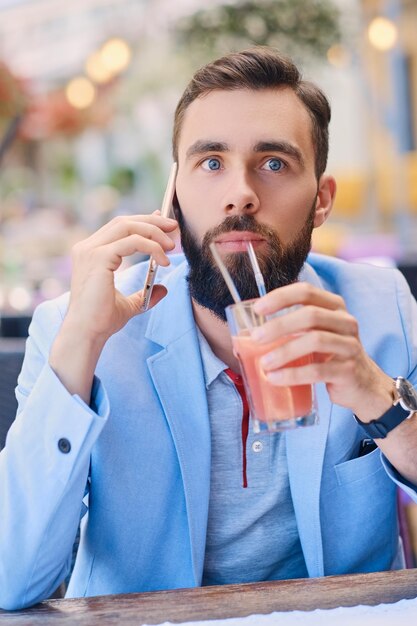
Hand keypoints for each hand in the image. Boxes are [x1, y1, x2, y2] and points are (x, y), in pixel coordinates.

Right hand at [64, 213, 176, 343]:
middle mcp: (87, 248)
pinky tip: (163, 261)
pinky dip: (152, 247)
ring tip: (171, 246)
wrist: (87, 333)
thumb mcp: (129, 304)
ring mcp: (91, 251)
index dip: (143, 221)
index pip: (119, 227)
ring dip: (154, 232)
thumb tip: (163, 288)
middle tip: (174, 227)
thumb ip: (144, 293)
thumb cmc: (101, 320)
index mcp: (90, 253)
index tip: (164, 224)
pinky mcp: (99, 257)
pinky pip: (132, 242)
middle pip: (124, 222)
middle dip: (152, 221)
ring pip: (128, 227)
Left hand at [252, 282, 393, 420]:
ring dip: (284, 351)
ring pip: (314, 341)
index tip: (258, 309)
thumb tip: (247, 333)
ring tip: (264, 364)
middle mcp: (345, 322)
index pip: (306, 292)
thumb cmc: (330, 356)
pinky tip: (275, 378)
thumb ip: (291, 327)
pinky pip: (318, 370)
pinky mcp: (349, 371)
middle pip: (310, 315)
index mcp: (334, 307)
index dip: (281, 297)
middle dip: (278, 326)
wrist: (363, 385)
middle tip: (255, 339)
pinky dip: (292, 374)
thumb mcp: (315, 334)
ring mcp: (350, 346)